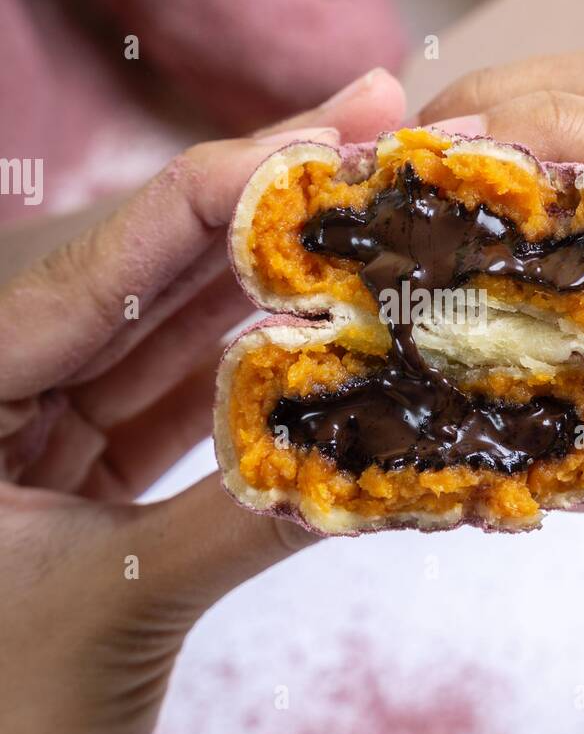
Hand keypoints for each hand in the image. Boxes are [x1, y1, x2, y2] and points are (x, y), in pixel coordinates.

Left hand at [0, 68, 405, 733]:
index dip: (240, 181)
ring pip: (185, 339)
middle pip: (160, 276)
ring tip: (393, 237)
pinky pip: (194, 411)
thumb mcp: (121, 605)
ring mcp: (50, 431)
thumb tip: (383, 434)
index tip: (346, 128)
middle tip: (395, 151)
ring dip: (289, 296)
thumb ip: (251, 510)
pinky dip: (272, 385)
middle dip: (280, 217)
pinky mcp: (95, 480)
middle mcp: (4, 384)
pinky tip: (347, 342)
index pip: (117, 253)